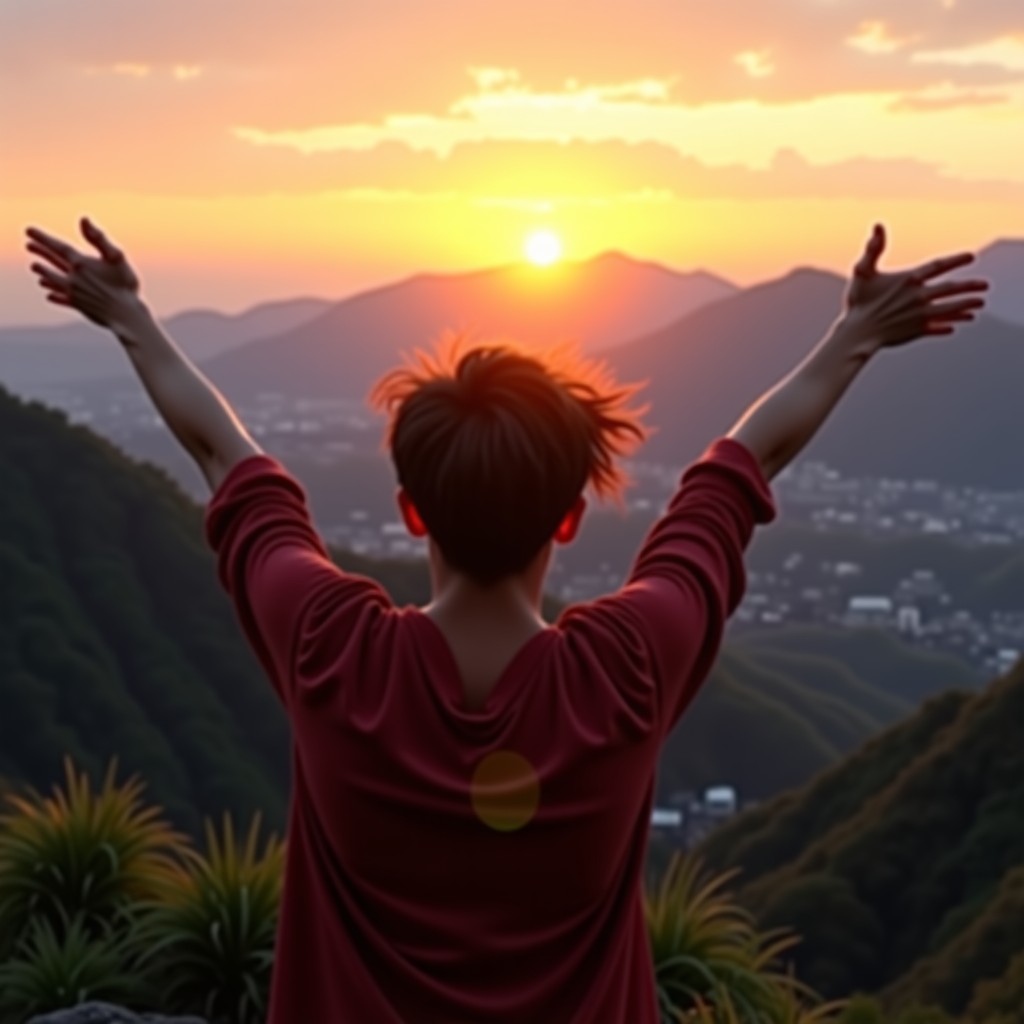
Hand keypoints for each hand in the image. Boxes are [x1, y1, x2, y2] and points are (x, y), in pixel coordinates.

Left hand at [26, 218, 145, 336]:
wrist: (126, 315)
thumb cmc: (125, 285)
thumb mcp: (116, 257)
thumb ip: (99, 238)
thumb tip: (84, 219)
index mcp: (81, 263)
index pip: (58, 247)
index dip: (43, 238)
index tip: (29, 231)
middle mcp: (74, 277)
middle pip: (54, 262)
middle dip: (41, 252)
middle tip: (28, 245)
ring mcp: (75, 293)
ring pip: (54, 280)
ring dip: (44, 273)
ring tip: (35, 267)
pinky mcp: (79, 306)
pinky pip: (63, 299)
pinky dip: (55, 296)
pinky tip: (49, 296)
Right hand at [842, 224, 987, 348]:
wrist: (858, 333)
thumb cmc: (858, 302)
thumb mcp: (862, 271)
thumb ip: (873, 249)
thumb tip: (878, 226)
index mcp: (909, 280)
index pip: (938, 266)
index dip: (955, 260)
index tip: (971, 256)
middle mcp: (919, 297)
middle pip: (950, 289)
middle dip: (969, 286)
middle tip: (985, 285)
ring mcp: (919, 315)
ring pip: (949, 309)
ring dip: (965, 306)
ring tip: (979, 304)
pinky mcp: (915, 331)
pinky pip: (936, 328)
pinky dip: (946, 326)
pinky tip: (954, 327)